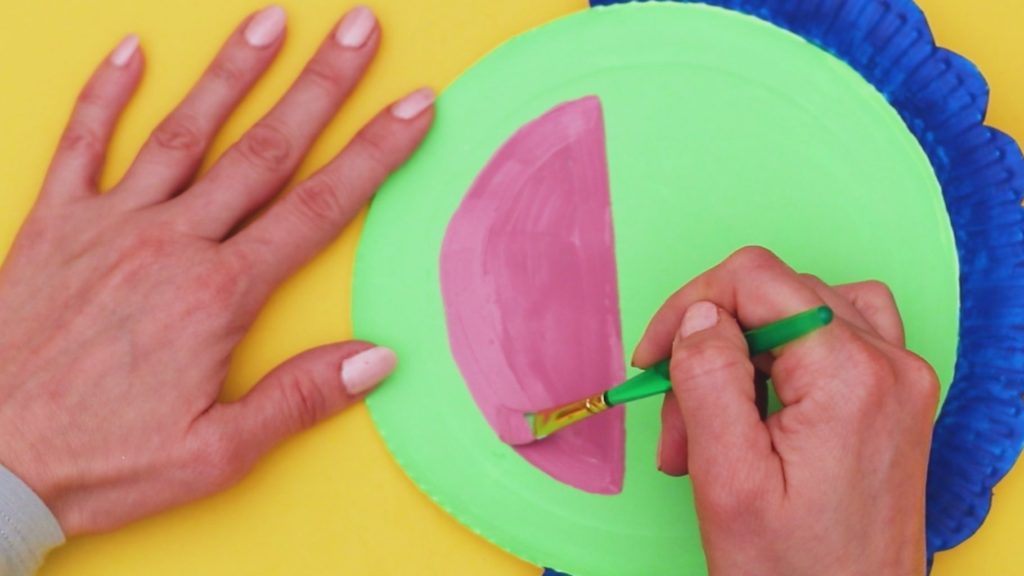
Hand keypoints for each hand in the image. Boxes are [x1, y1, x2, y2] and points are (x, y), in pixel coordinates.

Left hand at [0, 5, 432, 535]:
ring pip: (185, 132)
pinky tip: (132, 49)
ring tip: (272, 21)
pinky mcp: (51, 226)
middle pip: (263, 150)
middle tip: (357, 29)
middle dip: (319, 84)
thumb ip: (299, 399)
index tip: (412, 106)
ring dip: (233, 71)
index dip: (374, 152)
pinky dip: (106, 93)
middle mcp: (169, 243)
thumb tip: (376, 357)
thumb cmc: (100, 463)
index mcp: (217, 295)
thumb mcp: (215, 454)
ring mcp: (107, 226)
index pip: (318, 208)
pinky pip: (81, 144)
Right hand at [634, 247, 938, 574]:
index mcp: (850, 377)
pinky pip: (835, 337)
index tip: (653, 359)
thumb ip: (709, 379)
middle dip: (710, 347)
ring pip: (801, 310)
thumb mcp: (728, 481)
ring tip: (715, 422)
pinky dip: (784, 357)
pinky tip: (760, 407)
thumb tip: (698, 313)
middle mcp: (889, 365)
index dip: (689, 305)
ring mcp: (899, 382)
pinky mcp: (893, 400)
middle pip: (775, 294)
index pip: (756, 278)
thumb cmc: (794, 575)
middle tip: (679, 423)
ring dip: (743, 352)